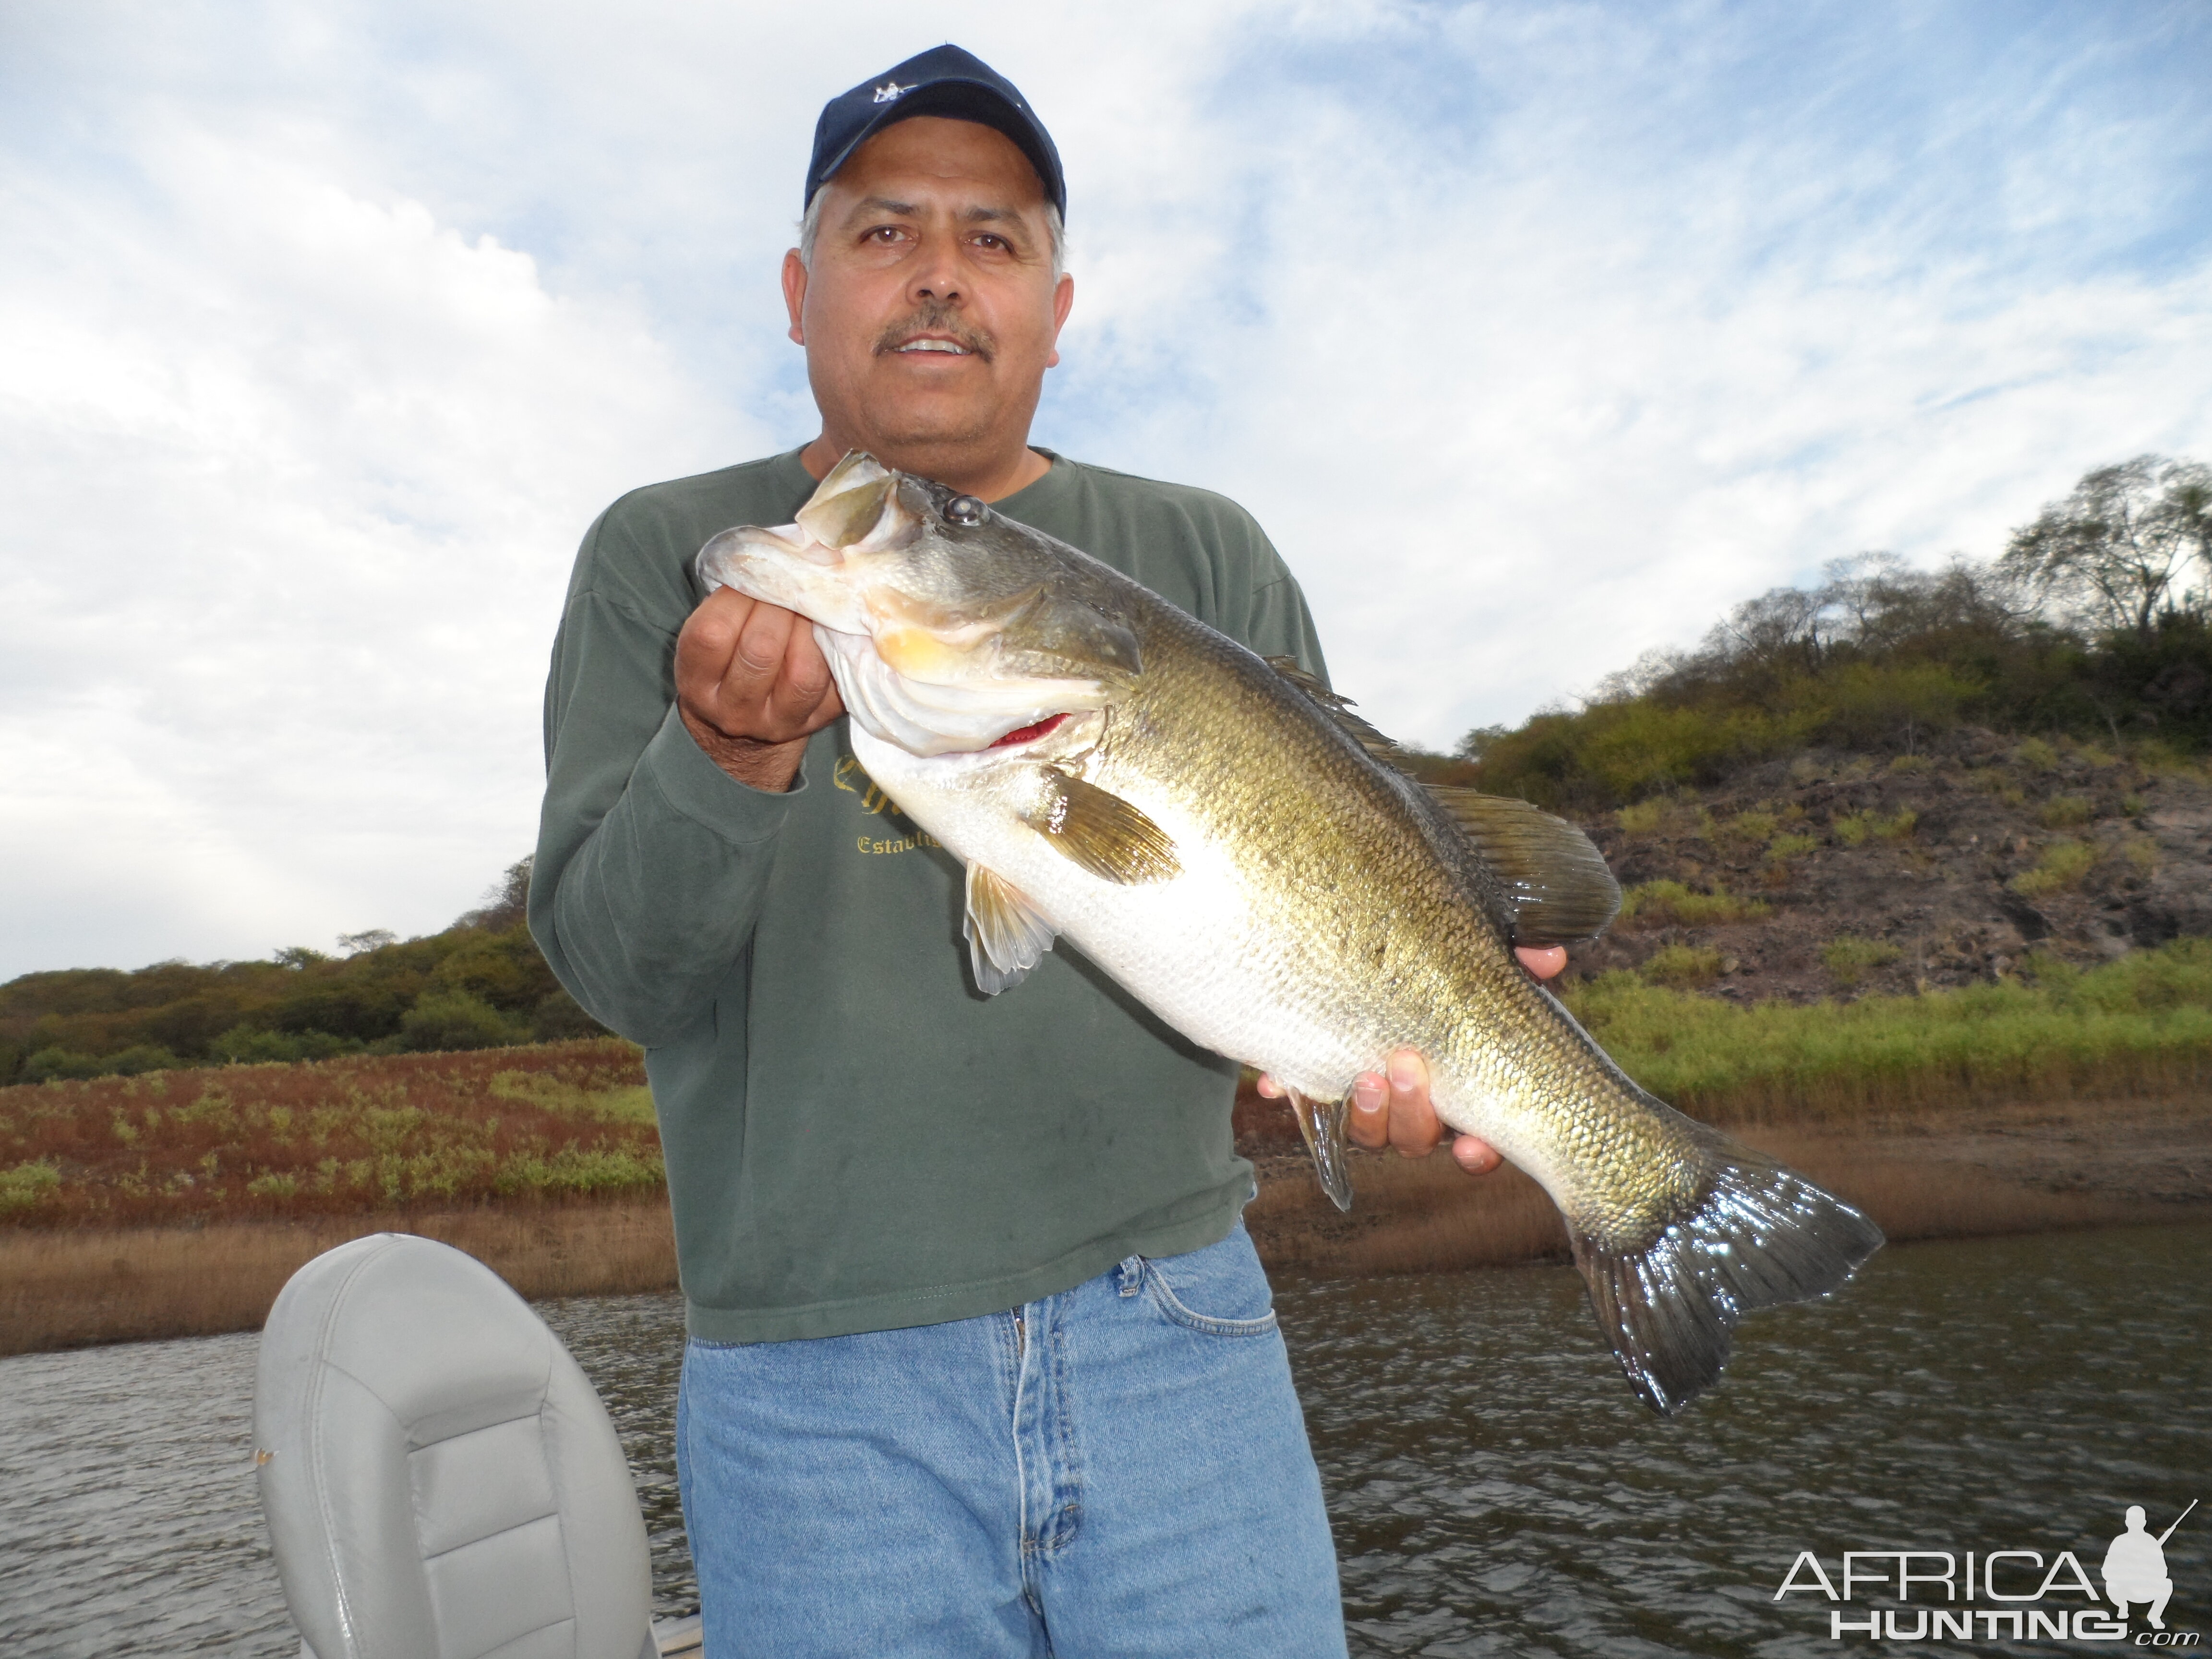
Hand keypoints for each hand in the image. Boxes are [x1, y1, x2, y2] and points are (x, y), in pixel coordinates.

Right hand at [676, 588, 844, 790]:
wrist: (742, 723)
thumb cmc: (728, 661)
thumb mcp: (712, 634)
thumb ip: (733, 603)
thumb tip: (782, 555)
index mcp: (697, 685)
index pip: (713, 633)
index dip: (738, 596)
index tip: (754, 578)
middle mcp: (734, 711)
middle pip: (760, 650)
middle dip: (780, 607)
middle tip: (790, 588)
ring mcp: (778, 723)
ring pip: (804, 673)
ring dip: (812, 629)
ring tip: (812, 609)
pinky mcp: (818, 723)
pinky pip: (837, 685)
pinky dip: (840, 651)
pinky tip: (835, 631)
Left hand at [1256, 944, 1568, 1176]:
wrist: (1356, 954)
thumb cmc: (1438, 968)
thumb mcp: (1479, 963)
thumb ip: (1514, 962)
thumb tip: (1550, 957)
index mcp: (1459, 1090)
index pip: (1479, 1140)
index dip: (1480, 1152)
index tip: (1474, 1145)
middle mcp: (1415, 1106)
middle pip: (1416, 1137)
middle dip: (1411, 1112)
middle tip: (1404, 1066)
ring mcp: (1367, 1102)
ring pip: (1368, 1133)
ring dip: (1366, 1113)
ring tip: (1363, 1077)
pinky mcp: (1321, 1083)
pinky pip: (1306, 1103)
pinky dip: (1292, 1090)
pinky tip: (1275, 1080)